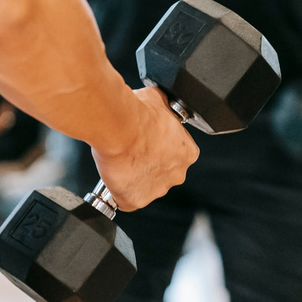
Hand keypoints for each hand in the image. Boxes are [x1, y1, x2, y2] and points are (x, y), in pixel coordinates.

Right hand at [90, 87, 198, 211]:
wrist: (117, 126)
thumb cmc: (137, 114)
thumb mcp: (158, 101)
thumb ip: (163, 110)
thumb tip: (159, 104)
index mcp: (188, 152)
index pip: (175, 155)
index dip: (157, 148)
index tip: (146, 142)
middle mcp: (176, 175)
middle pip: (161, 174)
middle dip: (147, 165)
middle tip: (132, 152)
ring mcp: (156, 190)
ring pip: (144, 187)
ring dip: (133, 178)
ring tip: (121, 160)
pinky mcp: (135, 200)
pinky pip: (126, 199)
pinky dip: (119, 190)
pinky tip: (114, 174)